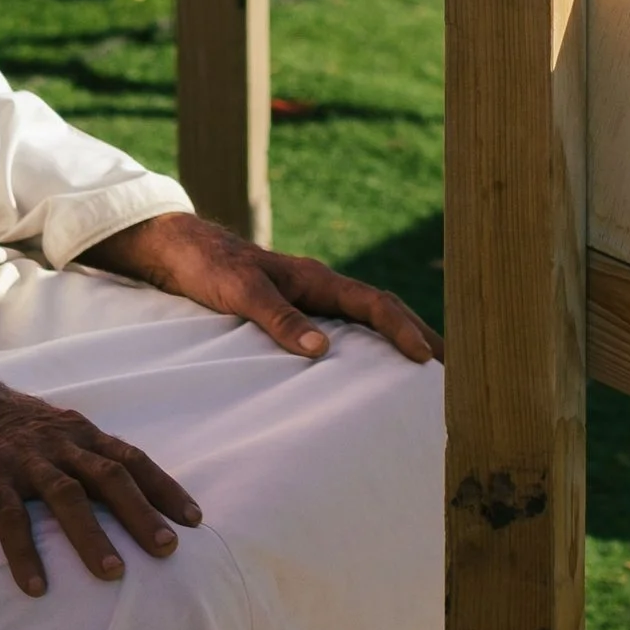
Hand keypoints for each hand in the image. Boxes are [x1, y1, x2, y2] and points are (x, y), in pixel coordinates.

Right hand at [0, 348, 198, 598]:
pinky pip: (8, 516)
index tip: (194, 519)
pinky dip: (24, 552)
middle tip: (168, 550)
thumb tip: (119, 489)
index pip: (132, 458)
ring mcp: (24, 457)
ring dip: (92, 535)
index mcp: (79, 431)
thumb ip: (81, 453)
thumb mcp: (50, 427)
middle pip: (111, 476)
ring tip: (113, 574)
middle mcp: (59, 441)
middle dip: (142, 513)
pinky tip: (35, 587)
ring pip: (66, 495)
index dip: (164, 488)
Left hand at [85, 209, 440, 365]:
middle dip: (419, 338)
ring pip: (368, 322)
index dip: (404, 331)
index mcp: (316, 279)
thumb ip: (277, 318)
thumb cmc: (208, 267)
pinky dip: (369, 350)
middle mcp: (321, 289)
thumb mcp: (240, 292)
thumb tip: (321, 351)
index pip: (375, 305)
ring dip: (398, 344)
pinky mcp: (296, 313)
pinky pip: (346, 331)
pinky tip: (372, 375)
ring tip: (425, 377)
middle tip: (451, 374)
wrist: (178, 252)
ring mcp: (311, 301)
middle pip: (384, 313)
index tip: (427, 360)